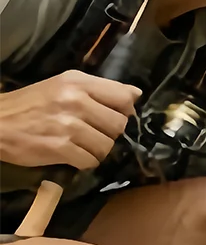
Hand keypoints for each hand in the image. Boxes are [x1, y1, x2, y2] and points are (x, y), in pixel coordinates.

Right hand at [0, 70, 140, 169]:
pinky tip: (71, 155)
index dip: (124, 111)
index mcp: (78, 82)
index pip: (124, 97)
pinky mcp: (60, 148)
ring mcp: (68, 125)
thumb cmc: (31, 104)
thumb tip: (136, 94)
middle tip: (91, 133)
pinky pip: (90, 161)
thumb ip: (100, 89)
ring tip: (80, 145)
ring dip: (97, 150)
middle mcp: (75, 100)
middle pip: (119, 125)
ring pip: (107, 146)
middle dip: (109, 133)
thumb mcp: (63, 85)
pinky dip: (84, 162)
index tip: (113, 116)